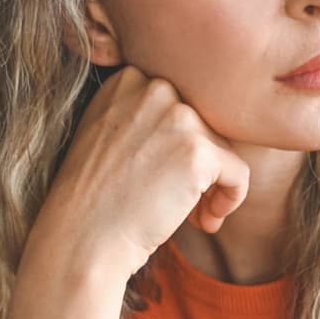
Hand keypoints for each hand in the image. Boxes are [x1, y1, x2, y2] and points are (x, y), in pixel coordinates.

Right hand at [28, 65, 251, 282]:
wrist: (81, 239)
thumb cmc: (93, 199)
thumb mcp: (107, 135)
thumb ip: (146, 116)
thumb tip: (199, 125)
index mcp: (129, 80)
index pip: (182, 105)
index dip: (180, 145)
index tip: (164, 177)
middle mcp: (153, 87)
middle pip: (206, 124)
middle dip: (200, 165)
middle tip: (184, 203)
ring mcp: (177, 116)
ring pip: (224, 148)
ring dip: (213, 186)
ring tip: (193, 218)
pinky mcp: (198, 151)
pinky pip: (239, 173)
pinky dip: (231, 199)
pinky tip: (206, 222)